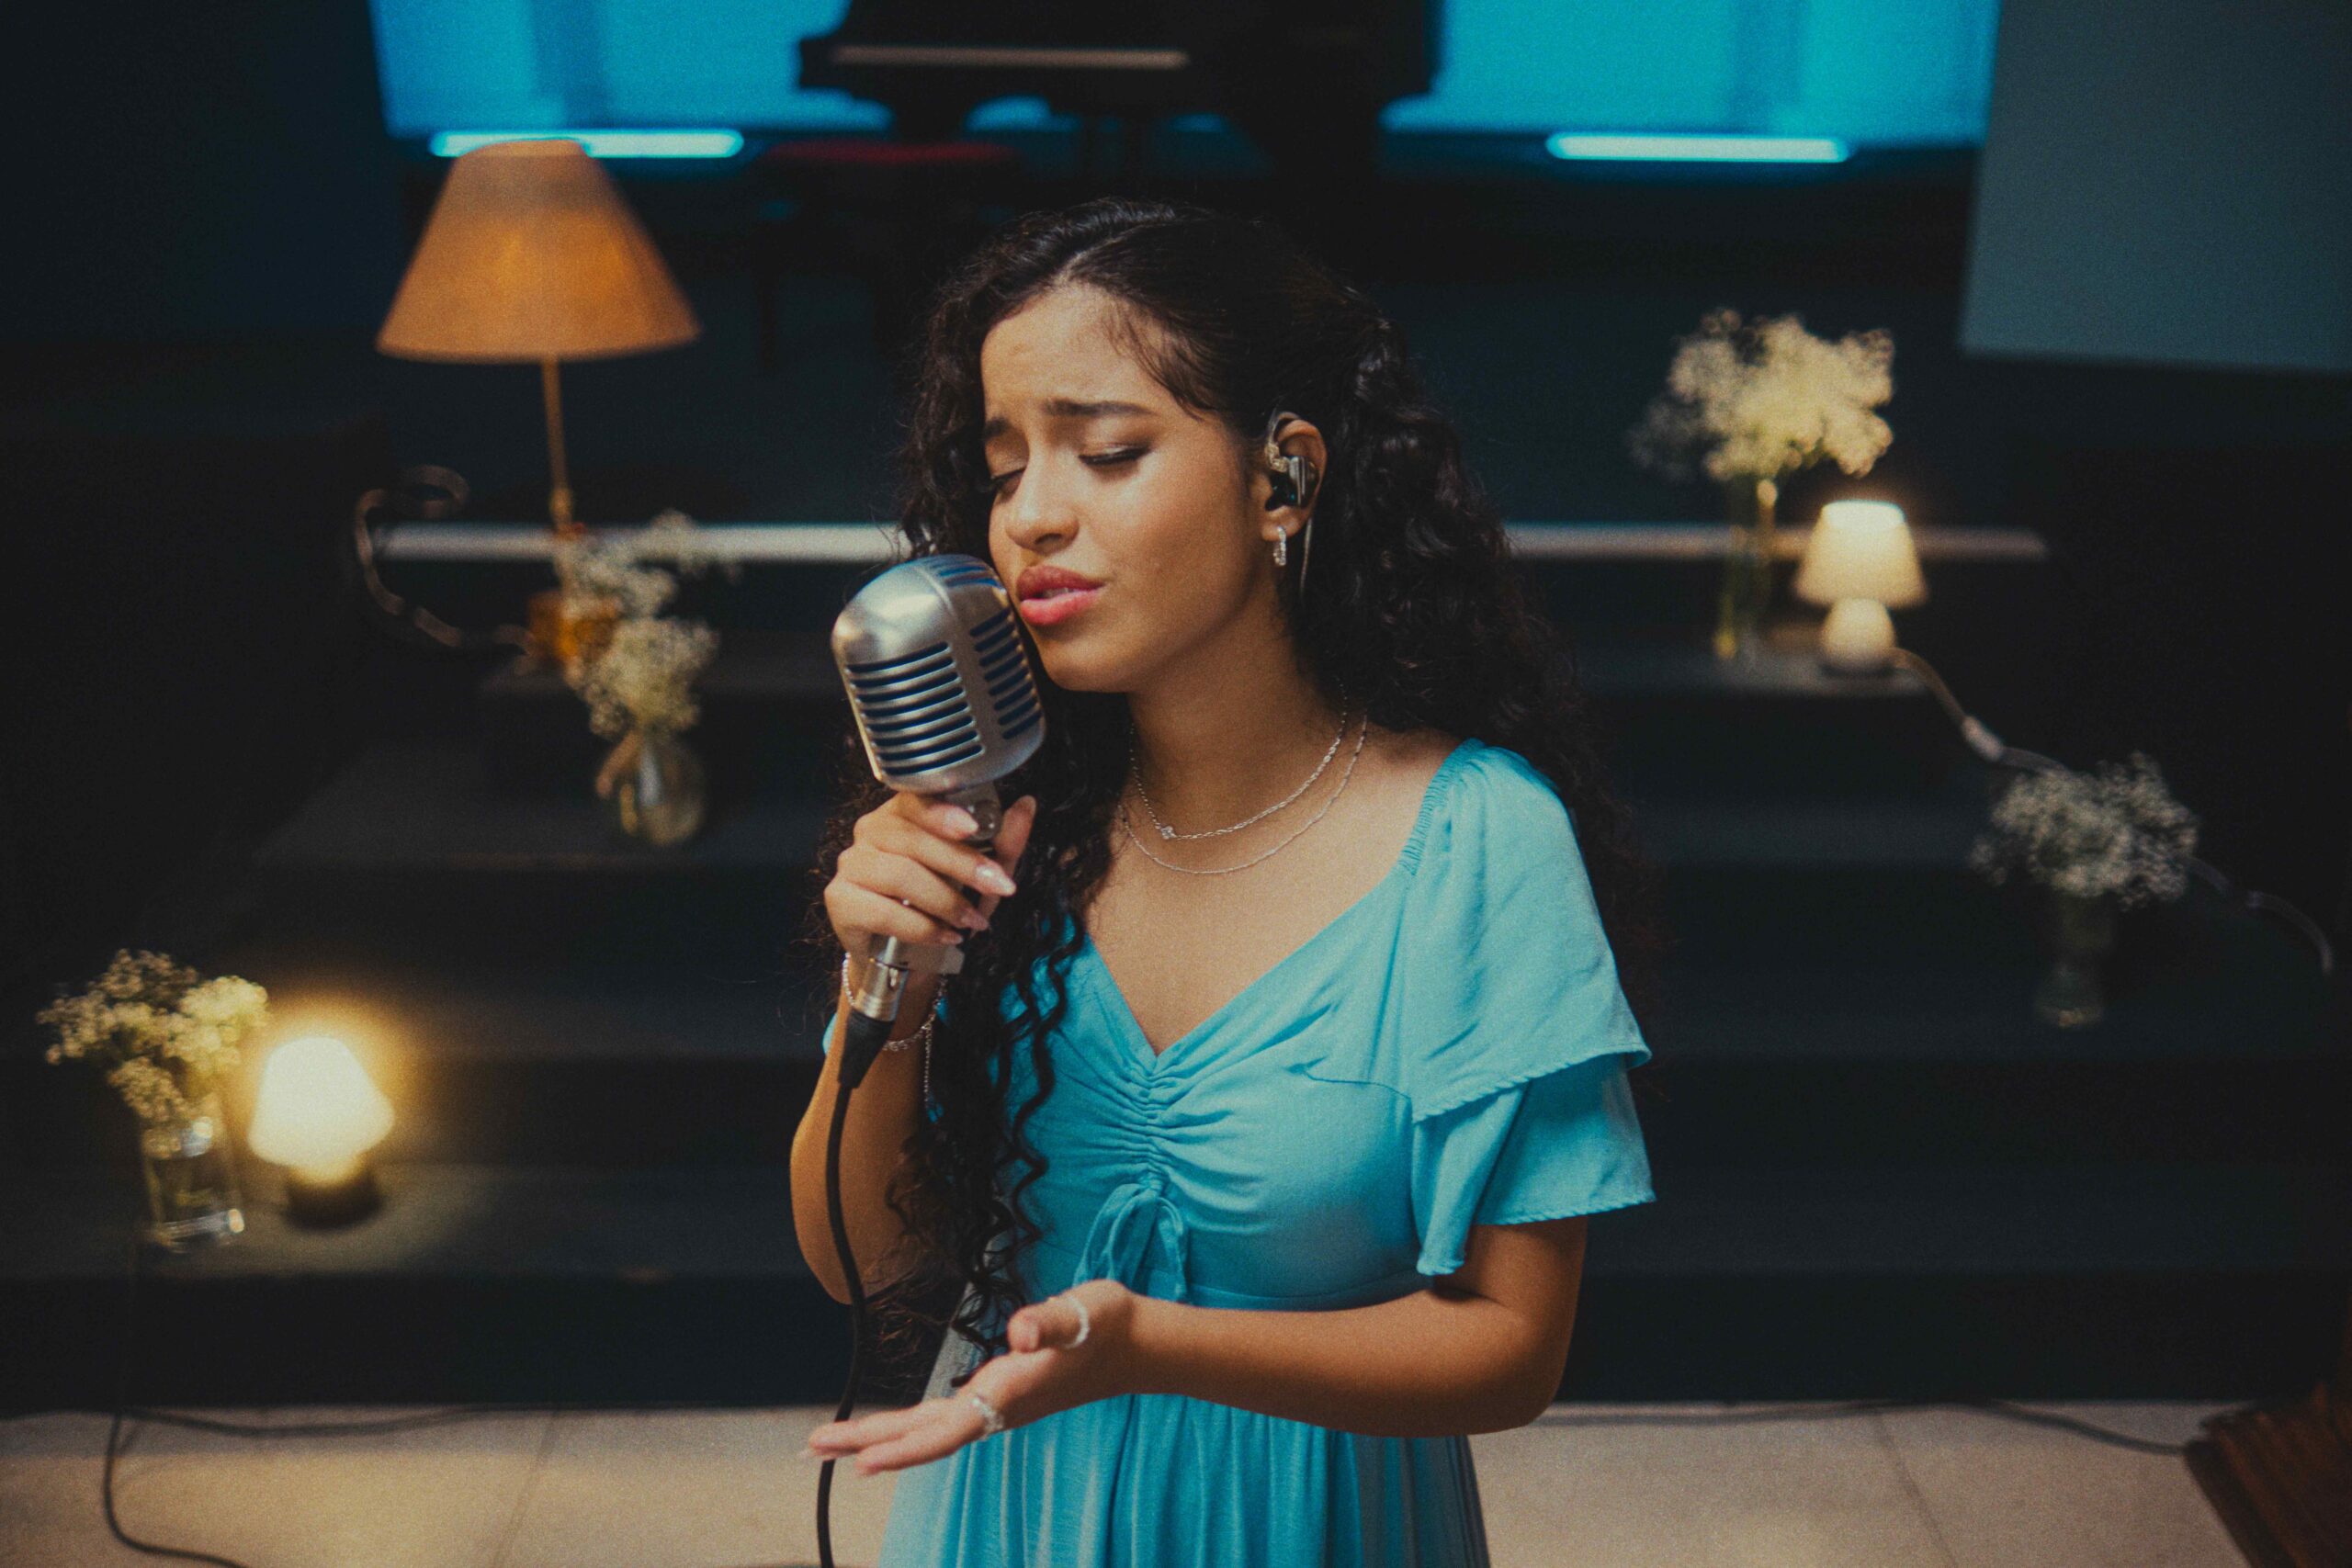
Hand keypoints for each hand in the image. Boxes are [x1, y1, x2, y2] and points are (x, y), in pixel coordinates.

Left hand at [802, 1279, 1138, 1475]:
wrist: (1135, 1343)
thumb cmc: (1106, 1325)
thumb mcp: (1082, 1313)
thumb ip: (1049, 1324)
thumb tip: (1020, 1333)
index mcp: (1011, 1394)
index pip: (949, 1428)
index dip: (906, 1448)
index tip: (862, 1465)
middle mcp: (997, 1407)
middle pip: (923, 1436)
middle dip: (867, 1443)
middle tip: (810, 1448)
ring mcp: (995, 1405)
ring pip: (926, 1429)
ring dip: (877, 1437)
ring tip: (828, 1442)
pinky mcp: (998, 1394)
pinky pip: (939, 1417)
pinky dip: (905, 1426)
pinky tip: (886, 1432)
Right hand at [823, 790, 1038, 955]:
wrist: (904, 955)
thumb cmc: (940, 905)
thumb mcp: (980, 877)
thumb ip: (1001, 843)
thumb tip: (1026, 807)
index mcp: (902, 813)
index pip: (916, 801)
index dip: (943, 813)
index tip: (974, 828)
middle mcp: (870, 831)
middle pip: (913, 839)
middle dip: (961, 864)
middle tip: (999, 887)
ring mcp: (851, 864)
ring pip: (899, 875)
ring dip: (945, 901)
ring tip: (973, 921)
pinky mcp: (840, 900)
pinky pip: (882, 910)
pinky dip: (921, 927)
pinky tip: (945, 936)